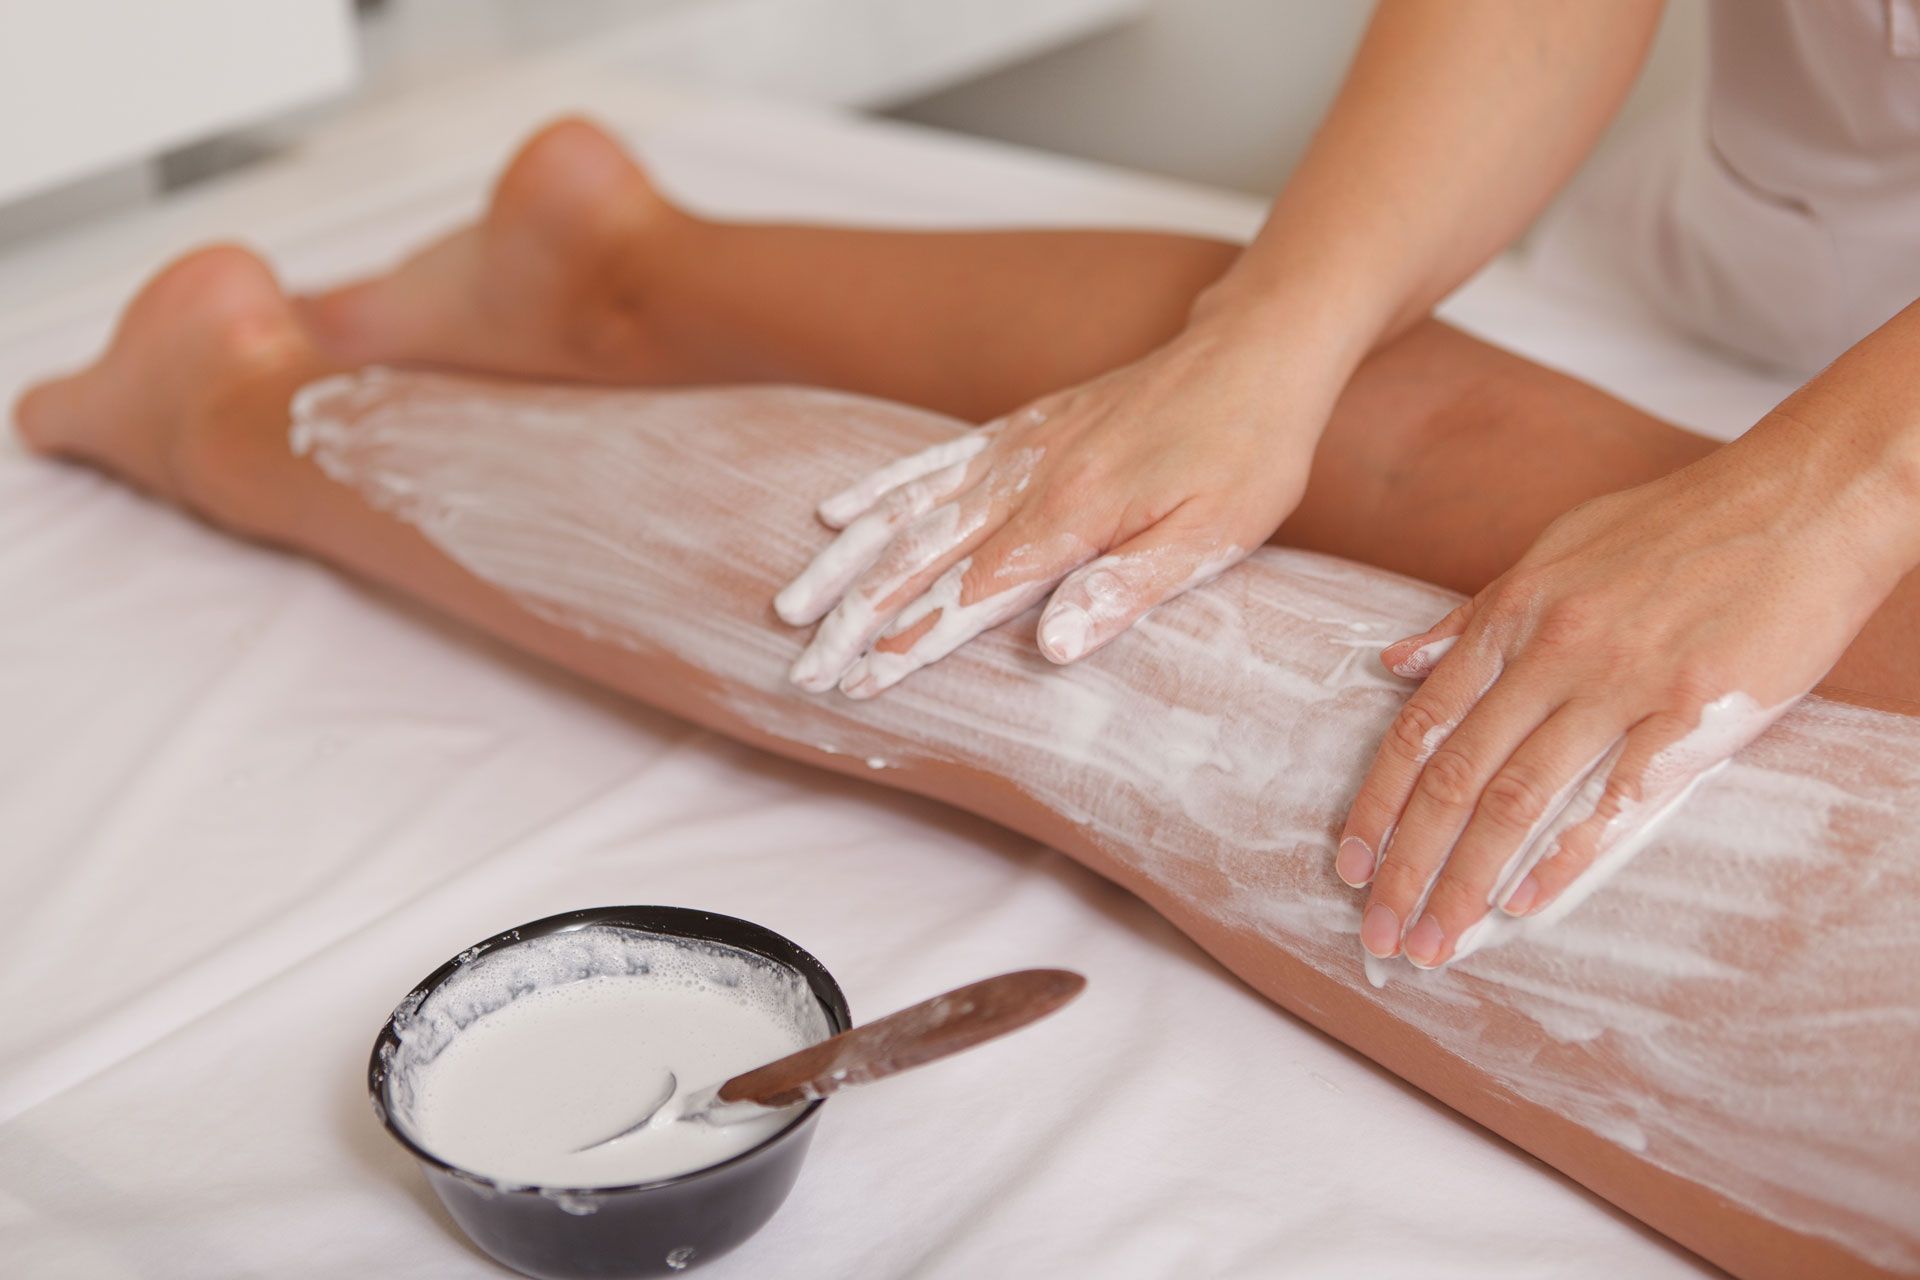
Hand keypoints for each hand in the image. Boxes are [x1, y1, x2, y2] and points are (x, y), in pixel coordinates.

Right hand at [774, 320, 1339, 696]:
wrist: (1256, 353)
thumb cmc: (1248, 454)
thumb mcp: (1213, 535)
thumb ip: (1127, 589)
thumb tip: (1048, 648)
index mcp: (1071, 517)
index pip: (968, 598)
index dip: (907, 646)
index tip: (854, 686)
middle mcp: (1028, 480)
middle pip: (918, 559)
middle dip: (855, 619)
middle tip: (804, 670)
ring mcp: (1018, 449)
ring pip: (908, 511)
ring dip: (845, 562)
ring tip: (791, 605)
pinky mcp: (1023, 427)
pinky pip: (933, 459)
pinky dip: (879, 487)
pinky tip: (834, 511)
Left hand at [1336, 414, 1916, 969]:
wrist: (1801, 498)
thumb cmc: (1677, 525)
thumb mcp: (1554, 553)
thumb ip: (1473, 616)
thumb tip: (1396, 662)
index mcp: (1514, 616)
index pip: (1420, 728)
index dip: (1377, 804)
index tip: (1349, 865)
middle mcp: (1552, 652)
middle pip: (1455, 777)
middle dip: (1407, 864)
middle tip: (1380, 929)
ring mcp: (1621, 683)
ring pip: (1518, 798)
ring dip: (1467, 881)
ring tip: (1436, 941)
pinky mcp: (1692, 711)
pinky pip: (1614, 798)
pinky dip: (1563, 857)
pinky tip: (1523, 904)